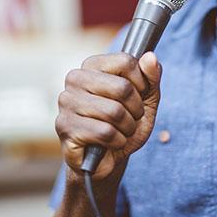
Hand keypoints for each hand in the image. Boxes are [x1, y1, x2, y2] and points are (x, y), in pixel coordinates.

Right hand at [55, 52, 161, 180]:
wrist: (107, 159)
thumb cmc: (124, 125)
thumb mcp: (146, 100)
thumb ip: (151, 78)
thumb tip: (150, 56)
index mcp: (93, 65)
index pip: (126, 62)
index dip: (141, 83)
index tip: (139, 95)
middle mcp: (75, 79)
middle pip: (122, 88)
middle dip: (136, 109)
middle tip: (131, 118)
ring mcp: (66, 102)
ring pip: (114, 112)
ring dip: (128, 127)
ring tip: (121, 131)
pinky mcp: (65, 127)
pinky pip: (105, 132)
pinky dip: (117, 140)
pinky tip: (110, 142)